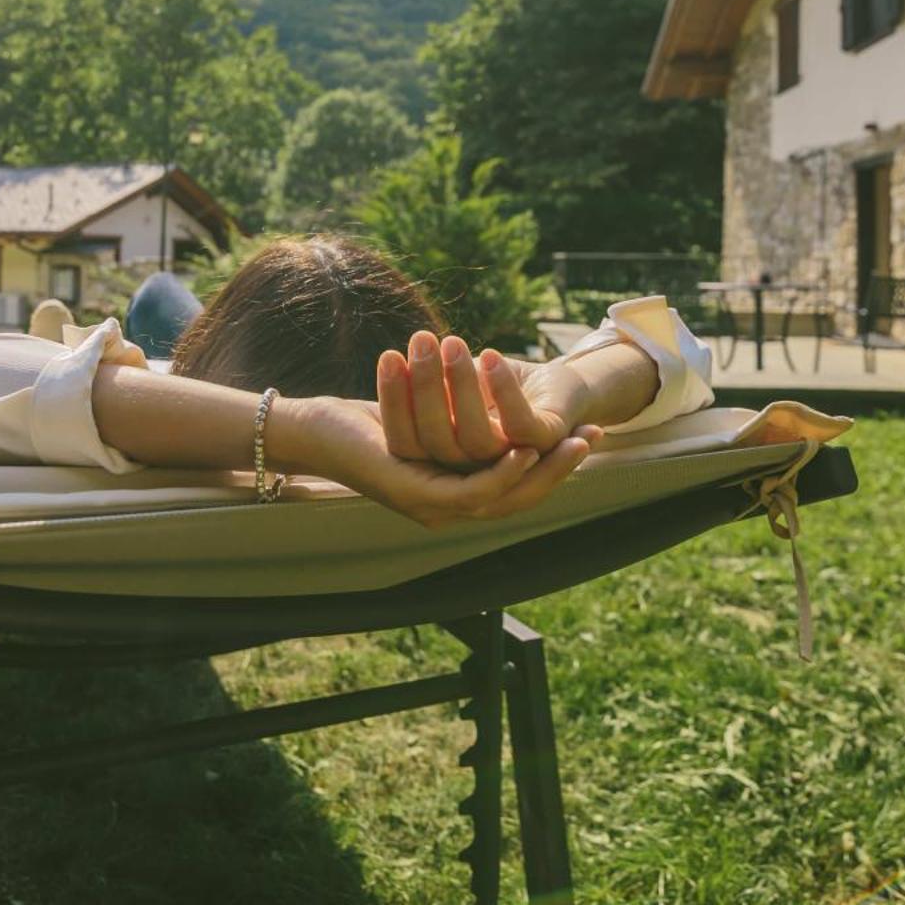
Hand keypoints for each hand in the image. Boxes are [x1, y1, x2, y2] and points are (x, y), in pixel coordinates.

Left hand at [292, 392, 600, 529]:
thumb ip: (462, 414)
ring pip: (501, 495)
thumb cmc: (369, 418)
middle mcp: (446, 510)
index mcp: (453, 492)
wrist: (313, 427)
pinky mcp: (412, 497)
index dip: (556, 466)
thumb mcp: (430, 412)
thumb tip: (500, 395)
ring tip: (564, 440)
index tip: (589, 434)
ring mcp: (430, 509)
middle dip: (560, 468)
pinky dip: (499, 473)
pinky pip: (469, 492)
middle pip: (521, 499)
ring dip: (536, 465)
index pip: (519, 488)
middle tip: (591, 437)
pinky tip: (517, 444)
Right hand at [377, 331, 598, 463]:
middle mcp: (479, 473)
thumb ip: (427, 398)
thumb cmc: (503, 386)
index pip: (408, 441)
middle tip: (420, 340)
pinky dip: (505, 391)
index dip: (396, 400)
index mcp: (449, 465)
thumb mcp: (456, 391)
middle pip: (437, 443)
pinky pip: (521, 427)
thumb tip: (387, 369)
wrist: (567, 386)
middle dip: (424, 387)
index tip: (388, 357)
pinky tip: (490, 357)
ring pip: (476, 438)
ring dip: (462, 385)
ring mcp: (514, 463)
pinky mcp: (546, 442)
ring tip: (451, 342)